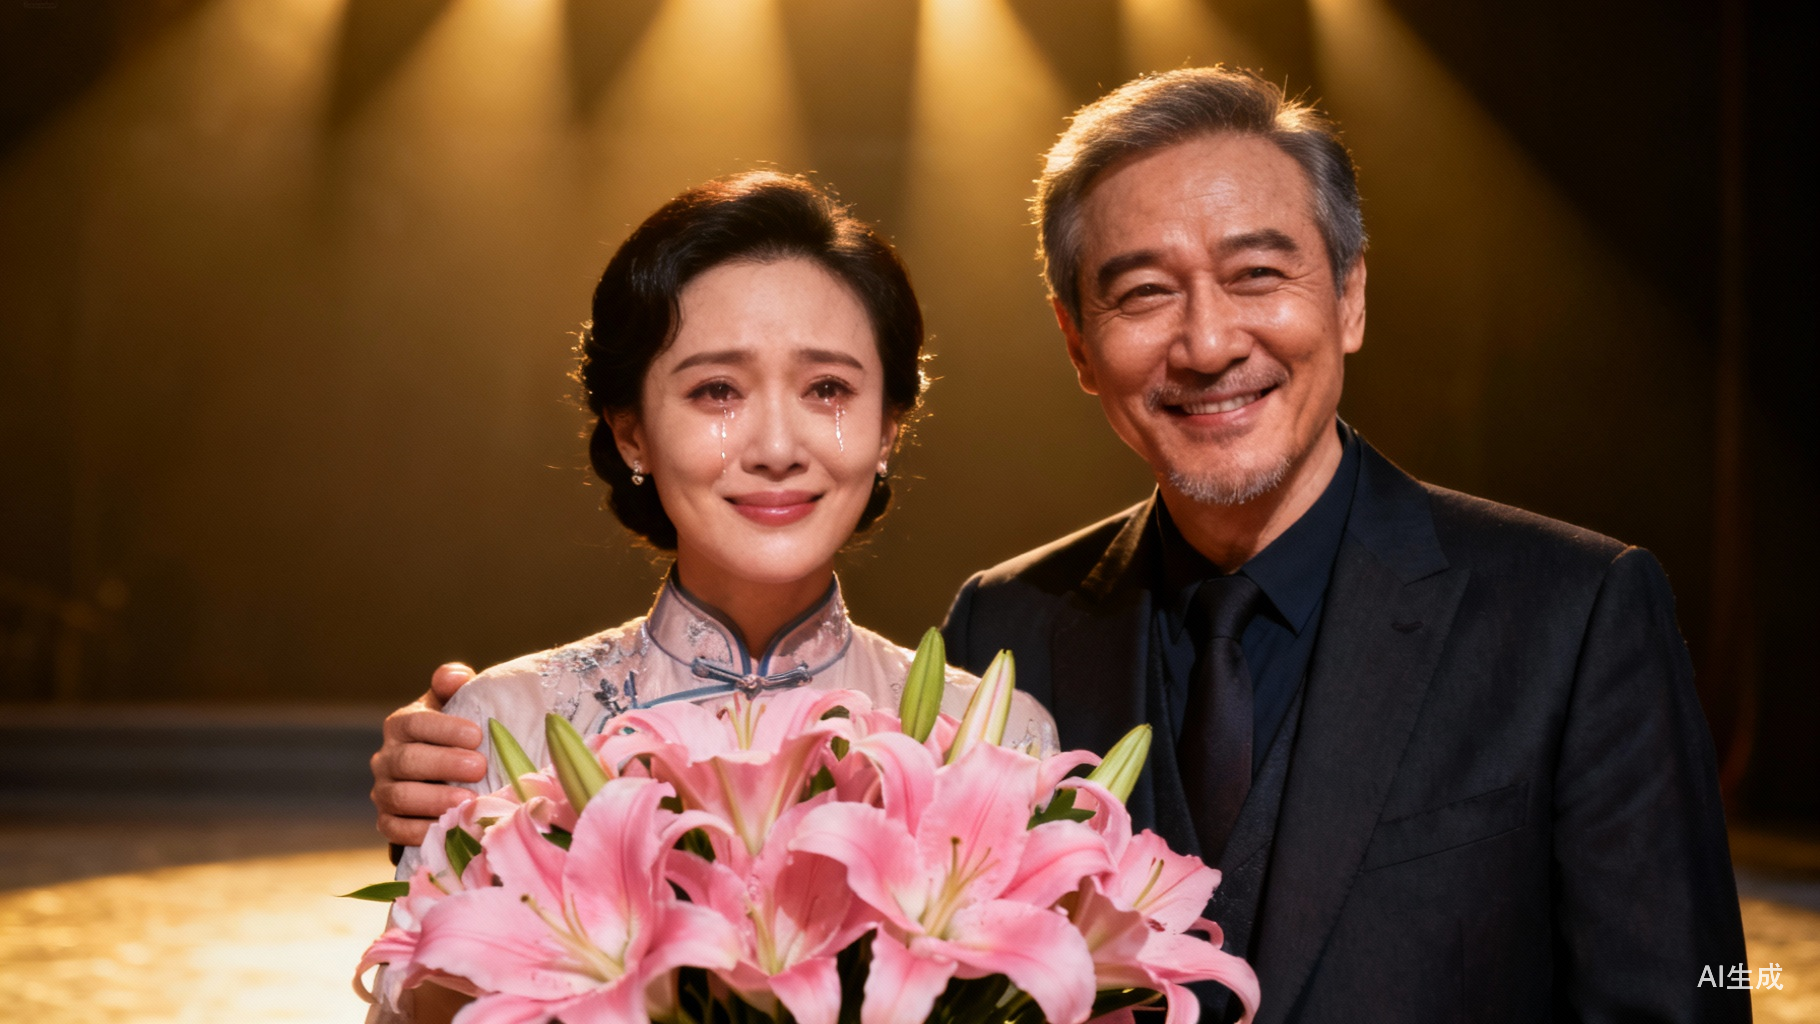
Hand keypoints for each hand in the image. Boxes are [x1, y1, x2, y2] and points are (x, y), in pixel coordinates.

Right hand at [371, 663, 486, 846]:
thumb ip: (453, 685)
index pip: (415, 722)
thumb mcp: (455, 706)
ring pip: (399, 796)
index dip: (444, 728)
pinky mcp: (387, 821)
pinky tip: (448, 829)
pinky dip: (420, 831)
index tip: (476, 735)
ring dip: (434, 800)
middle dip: (444, 764)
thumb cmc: (457, 735)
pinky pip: (395, 829)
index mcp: (400, 726)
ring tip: (468, 801)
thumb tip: (455, 676)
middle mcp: (386, 758)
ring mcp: (383, 791)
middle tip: (479, 767)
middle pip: (407, 761)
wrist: (447, 778)